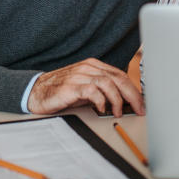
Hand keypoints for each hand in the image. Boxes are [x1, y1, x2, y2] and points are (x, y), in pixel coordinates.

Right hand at [27, 58, 144, 116]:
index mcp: (94, 66)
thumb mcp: (86, 89)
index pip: (120, 75)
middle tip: (139, 108)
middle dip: (132, 95)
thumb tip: (124, 101)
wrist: (36, 92)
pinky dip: (101, 100)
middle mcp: (88, 68)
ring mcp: (80, 75)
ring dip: (117, 99)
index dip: (134, 90)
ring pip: (108, 83)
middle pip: (118, 78)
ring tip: (118, 112)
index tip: (141, 103)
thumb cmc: (62, 91)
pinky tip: (102, 109)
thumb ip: (103, 90)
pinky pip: (92, 90)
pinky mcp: (71, 86)